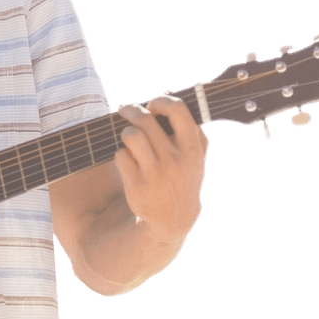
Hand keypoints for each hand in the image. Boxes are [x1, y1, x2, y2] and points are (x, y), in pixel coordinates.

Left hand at [114, 94, 209, 248]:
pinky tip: (127, 161)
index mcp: (192, 148)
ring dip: (125, 133)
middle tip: (125, 110)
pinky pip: (120, 156)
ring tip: (128, 138)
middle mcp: (174, 159)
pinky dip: (121, 155)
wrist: (173, 220)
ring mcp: (155, 173)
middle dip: (131, 111)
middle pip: (146, 120)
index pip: (177, 110)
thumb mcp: (197, 157)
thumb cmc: (183, 179)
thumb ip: (190, 130)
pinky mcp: (137, 185)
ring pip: (131, 136)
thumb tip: (171, 98)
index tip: (152, 104)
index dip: (160, 101)